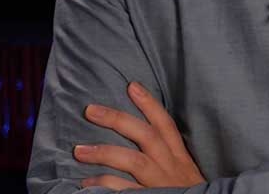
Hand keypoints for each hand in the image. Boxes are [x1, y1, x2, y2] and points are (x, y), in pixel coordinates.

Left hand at [74, 81, 206, 189]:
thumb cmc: (189, 192)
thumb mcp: (186, 172)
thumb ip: (170, 157)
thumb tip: (146, 140)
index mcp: (180, 157)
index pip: (165, 125)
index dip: (149, 104)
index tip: (131, 86)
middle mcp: (171, 166)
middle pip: (146, 136)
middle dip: (118, 120)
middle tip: (91, 110)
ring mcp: (160, 183)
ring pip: (133, 160)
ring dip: (104, 152)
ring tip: (78, 150)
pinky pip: (124, 190)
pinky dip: (104, 186)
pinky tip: (85, 184)